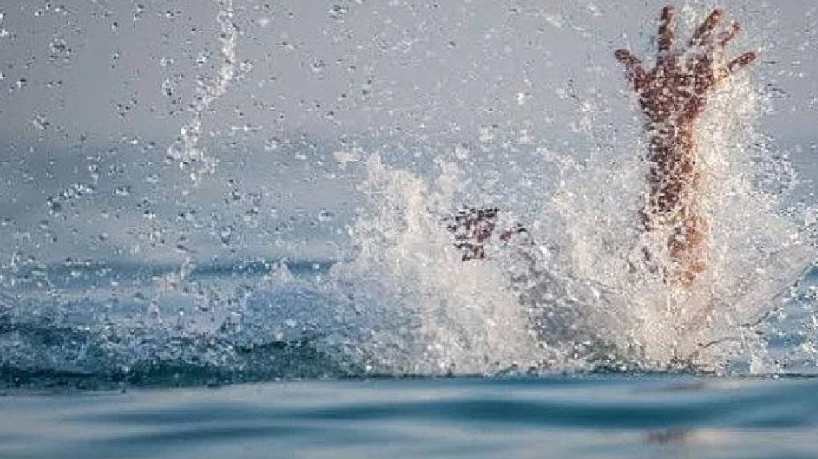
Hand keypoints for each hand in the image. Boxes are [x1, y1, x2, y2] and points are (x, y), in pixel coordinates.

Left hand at [615, 6, 755, 123]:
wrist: (669, 125)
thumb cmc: (653, 106)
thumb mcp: (642, 85)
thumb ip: (633, 67)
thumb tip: (617, 51)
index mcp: (666, 63)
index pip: (666, 38)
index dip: (666, 23)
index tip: (668, 7)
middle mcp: (683, 65)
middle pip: (696, 40)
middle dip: (707, 26)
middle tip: (719, 9)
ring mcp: (697, 73)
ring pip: (714, 51)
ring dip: (726, 38)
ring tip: (737, 24)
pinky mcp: (708, 84)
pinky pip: (727, 71)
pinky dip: (739, 63)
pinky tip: (753, 54)